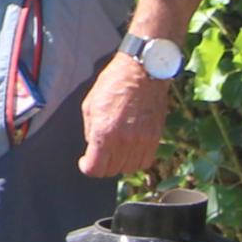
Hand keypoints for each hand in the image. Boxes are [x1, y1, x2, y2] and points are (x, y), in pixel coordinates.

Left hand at [80, 54, 170, 178]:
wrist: (143, 71)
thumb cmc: (114, 83)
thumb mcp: (90, 105)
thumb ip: (90, 130)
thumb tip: (93, 147)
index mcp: (104, 132)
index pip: (94, 168)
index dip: (87, 167)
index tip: (86, 161)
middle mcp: (124, 140)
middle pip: (111, 171)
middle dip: (102, 165)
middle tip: (100, 153)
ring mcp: (142, 140)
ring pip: (128, 168)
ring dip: (120, 163)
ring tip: (116, 150)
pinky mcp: (155, 137)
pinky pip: (145, 161)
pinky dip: (136, 160)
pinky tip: (130, 149)